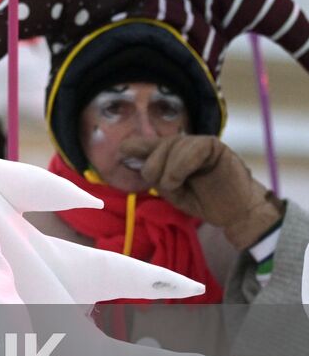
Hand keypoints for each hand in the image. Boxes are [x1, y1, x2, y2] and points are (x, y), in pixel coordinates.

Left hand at [120, 135, 285, 248]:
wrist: (235, 212)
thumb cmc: (203, 201)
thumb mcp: (171, 192)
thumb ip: (154, 176)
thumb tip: (128, 155)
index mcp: (167, 155)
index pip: (144, 144)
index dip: (132, 146)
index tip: (121, 154)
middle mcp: (180, 145)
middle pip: (156, 145)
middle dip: (153, 166)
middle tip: (164, 185)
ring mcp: (197, 143)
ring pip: (173, 145)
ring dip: (169, 168)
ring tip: (174, 185)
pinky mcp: (214, 146)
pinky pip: (194, 147)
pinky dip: (183, 163)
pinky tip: (181, 177)